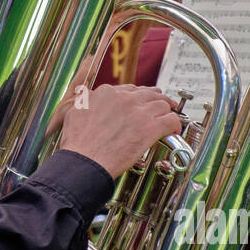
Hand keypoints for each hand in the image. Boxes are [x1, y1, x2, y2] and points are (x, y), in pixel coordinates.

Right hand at [56, 84, 181, 178]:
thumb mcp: (74, 112)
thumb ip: (85, 101)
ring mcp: (139, 111)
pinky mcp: (151, 127)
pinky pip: (171, 120)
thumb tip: (88, 97)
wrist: (85, 160)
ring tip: (170, 118)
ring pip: (163, 104)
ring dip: (167, 112)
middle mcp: (125, 98)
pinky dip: (175, 125)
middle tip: (164, 106)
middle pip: (149, 94)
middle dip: (157, 100)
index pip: (130, 89)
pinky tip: (174, 131)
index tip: (141, 103)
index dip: (138, 97)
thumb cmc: (78, 143)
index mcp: (107, 93)